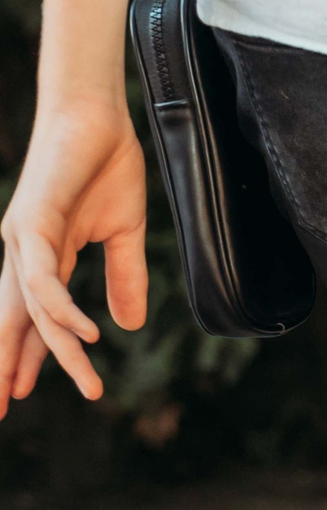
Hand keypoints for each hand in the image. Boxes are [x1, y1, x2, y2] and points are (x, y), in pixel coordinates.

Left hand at [0, 97, 150, 408]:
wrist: (97, 115)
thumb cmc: (108, 166)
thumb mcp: (124, 234)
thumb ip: (125, 278)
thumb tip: (130, 326)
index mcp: (42, 257)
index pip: (30, 317)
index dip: (25, 355)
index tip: (18, 394)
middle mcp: (23, 253)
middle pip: (14, 321)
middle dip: (6, 366)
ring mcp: (23, 239)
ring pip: (33, 310)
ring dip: (57, 352)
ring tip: (88, 387)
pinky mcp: (33, 222)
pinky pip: (46, 279)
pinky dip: (63, 310)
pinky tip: (87, 335)